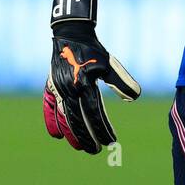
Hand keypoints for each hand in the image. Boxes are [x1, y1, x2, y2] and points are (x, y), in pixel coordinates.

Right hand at [43, 0, 139, 153]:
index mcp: (85, 84)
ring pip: (64, 117)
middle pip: (79, 120)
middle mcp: (69, 89)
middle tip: (96, 150)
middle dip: (87, 137)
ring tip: (80, 147)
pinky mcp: (50, 87)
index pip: (94, 113)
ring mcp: (58, 89)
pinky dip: (52, 122)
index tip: (110, 141)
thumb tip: (135, 97)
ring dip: (72, 134)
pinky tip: (57, 135)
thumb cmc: (93, 50)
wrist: (70, 34)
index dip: (102, 129)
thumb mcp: (110, 63)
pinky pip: (49, 109)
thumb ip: (121, 81)